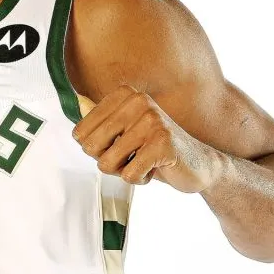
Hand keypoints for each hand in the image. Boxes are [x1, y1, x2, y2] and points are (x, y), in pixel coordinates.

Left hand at [73, 84, 219, 192]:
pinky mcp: (163, 142)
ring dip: (124, 171)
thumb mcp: (123, 131)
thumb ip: (99, 120)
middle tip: (131, 156)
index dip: (95, 150)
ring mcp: (152, 120)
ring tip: (144, 161)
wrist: (198, 164)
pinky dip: (140, 179)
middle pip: (90, 147)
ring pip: (108, 163)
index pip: (79, 133)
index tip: (118, 146)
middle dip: (108, 162)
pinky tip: (156, 169)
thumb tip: (75, 101)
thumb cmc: (153, 148)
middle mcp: (137, 101)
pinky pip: (129, 174)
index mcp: (123, 95)